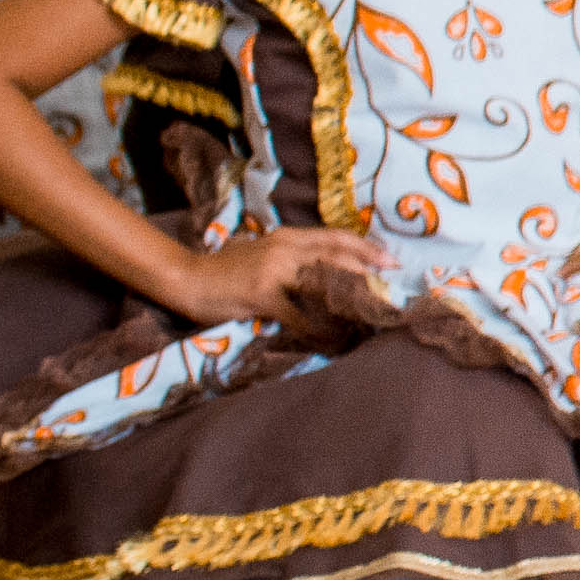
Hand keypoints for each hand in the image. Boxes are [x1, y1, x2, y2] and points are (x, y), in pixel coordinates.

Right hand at [169, 222, 388, 326]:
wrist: (186, 278)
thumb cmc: (225, 271)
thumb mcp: (262, 254)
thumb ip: (292, 260)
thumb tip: (327, 274)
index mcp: (287, 237)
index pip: (336, 237)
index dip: (367, 248)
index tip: (391, 261)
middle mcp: (284, 248)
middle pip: (338, 257)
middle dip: (369, 272)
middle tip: (392, 287)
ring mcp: (273, 271)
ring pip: (324, 284)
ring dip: (349, 302)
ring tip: (370, 316)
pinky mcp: (262, 294)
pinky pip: (300, 317)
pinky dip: (318, 331)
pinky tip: (331, 343)